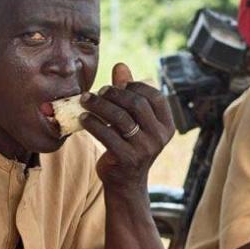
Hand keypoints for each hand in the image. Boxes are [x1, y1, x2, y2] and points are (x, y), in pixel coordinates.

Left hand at [80, 62, 174, 191]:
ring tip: (85, 101)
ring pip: (121, 118)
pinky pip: (108, 135)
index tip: (116, 86)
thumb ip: (128, 94)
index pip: (155, 96)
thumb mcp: (133, 120)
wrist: (126, 182)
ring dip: (99, 105)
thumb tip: (120, 66)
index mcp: (167, 125)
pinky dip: (93, 123)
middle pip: (137, 104)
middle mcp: (160, 137)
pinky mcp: (128, 159)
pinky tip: (83, 118)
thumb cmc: (128, 145)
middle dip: (114, 94)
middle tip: (97, 92)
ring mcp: (146, 149)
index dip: (135, 86)